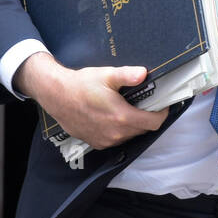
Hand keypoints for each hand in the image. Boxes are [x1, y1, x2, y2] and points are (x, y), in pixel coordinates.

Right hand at [15, 53, 169, 149]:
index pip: (154, 123)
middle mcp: (116, 133)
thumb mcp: (106, 75)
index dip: (161, 113)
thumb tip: (143, 73)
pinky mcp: (97, 143)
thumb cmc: (81, 85)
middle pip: (143, 129)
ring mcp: (106, 140)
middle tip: (144, 103)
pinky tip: (114, 117)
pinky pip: (117, 139)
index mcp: (122, 117)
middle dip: (147, 117)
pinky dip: (120, 130)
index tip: (161, 104)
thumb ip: (127, 75)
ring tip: (128, 108)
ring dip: (133, 124)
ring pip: (130, 135)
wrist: (56, 96)